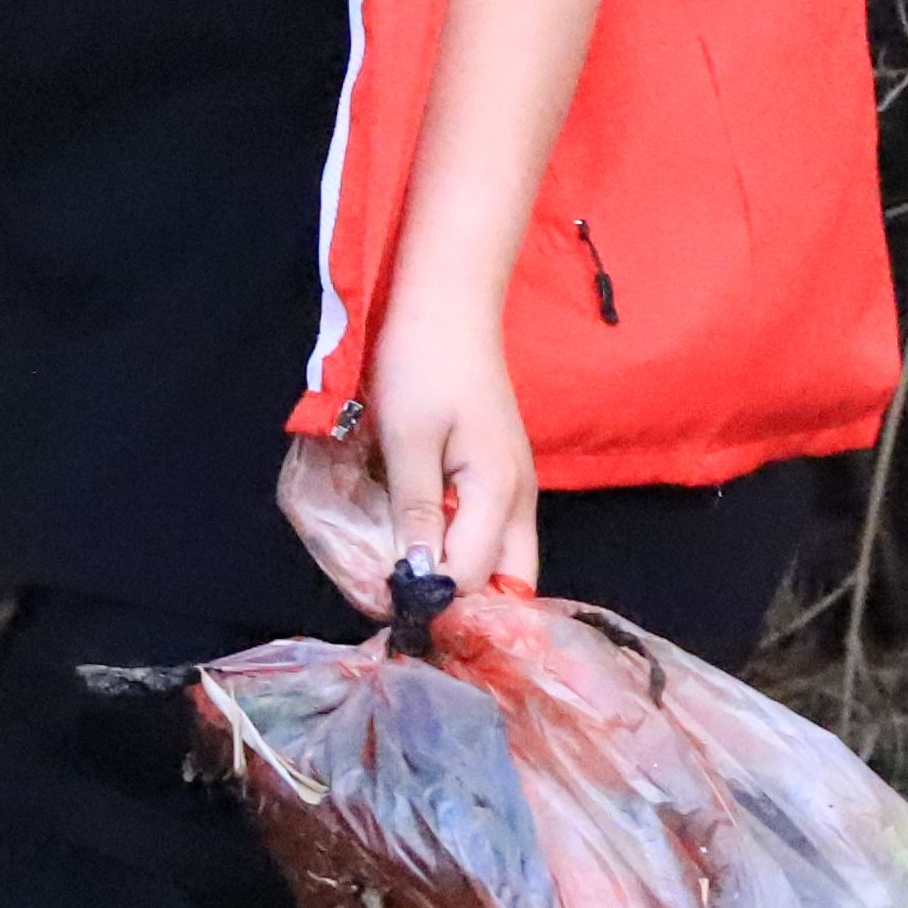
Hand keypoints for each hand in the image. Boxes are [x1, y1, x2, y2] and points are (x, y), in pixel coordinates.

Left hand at [365, 271, 538, 596]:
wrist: (448, 304)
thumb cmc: (423, 365)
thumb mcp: (406, 439)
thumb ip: (414, 512)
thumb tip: (416, 579)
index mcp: (499, 492)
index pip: (472, 577)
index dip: (432, 596)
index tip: (387, 600)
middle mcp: (520, 498)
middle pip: (509, 582)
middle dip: (465, 603)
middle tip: (409, 603)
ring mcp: (516, 486)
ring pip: (503, 560)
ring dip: (463, 577)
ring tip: (409, 578)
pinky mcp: (501, 474)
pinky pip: (490, 532)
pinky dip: (462, 549)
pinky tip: (423, 541)